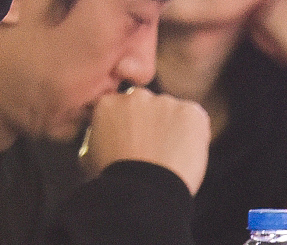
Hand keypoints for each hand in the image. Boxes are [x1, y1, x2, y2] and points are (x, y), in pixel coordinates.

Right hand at [82, 87, 210, 194]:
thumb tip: (98, 141)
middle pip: (147, 106)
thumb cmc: (115, 179)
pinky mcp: (191, 112)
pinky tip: (184, 155)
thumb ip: (96, 137)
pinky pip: (195, 120)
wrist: (144, 190)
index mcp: (108, 103)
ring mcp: (165, 102)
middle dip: (150, 122)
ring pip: (172, 112)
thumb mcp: (90, 155)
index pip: (120, 107)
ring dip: (172, 128)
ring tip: (170, 157)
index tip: (131, 142)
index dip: (127, 126)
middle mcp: (136, 96)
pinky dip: (194, 135)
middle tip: (151, 150)